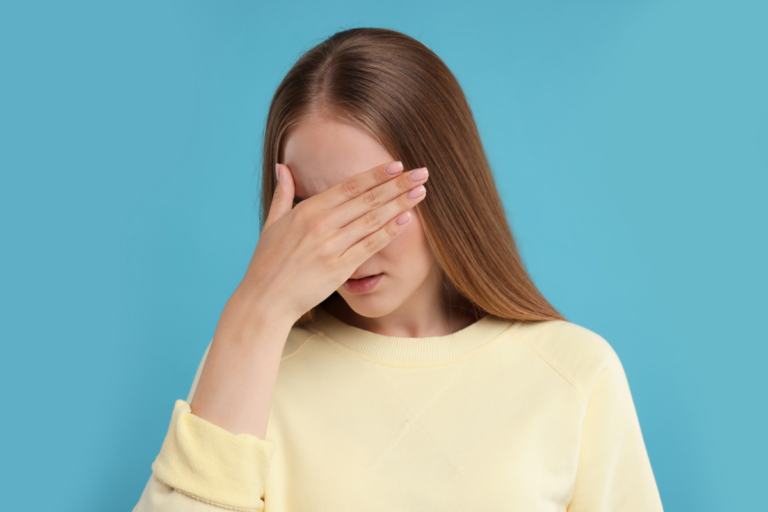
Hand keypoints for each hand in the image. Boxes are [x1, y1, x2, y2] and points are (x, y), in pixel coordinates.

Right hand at [238, 160, 428, 322]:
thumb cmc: (267, 263)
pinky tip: (406, 220)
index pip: (349, 186)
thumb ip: (283, 193)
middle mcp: (321, 225)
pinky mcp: (339, 269)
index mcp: (307, 211)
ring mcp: (331, 247)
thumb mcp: (272, 223)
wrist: (265, 300)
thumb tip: (282, 167)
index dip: (375, 175)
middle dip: (397, 184)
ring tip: (421, 192)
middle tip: (421, 173)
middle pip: (367, 199)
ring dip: (399, 204)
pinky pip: (369, 246)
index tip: (397, 164)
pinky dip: (389, 232)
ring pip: (372, 220)